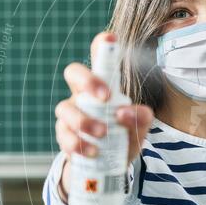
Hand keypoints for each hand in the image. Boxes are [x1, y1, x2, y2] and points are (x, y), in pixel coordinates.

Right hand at [54, 31, 153, 199]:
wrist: (108, 165)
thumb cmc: (124, 136)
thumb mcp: (139, 127)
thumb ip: (141, 117)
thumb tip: (125, 112)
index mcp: (103, 84)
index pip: (100, 58)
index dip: (103, 44)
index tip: (111, 38)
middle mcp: (82, 94)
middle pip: (73, 73)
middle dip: (88, 81)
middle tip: (105, 98)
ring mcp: (70, 113)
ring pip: (64, 107)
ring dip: (84, 120)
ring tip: (103, 134)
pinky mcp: (64, 135)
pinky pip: (64, 135)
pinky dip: (78, 144)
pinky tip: (92, 151)